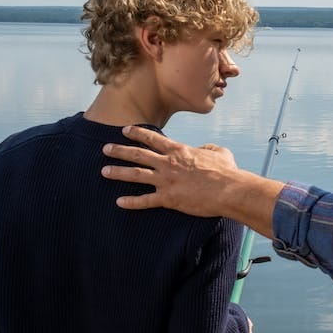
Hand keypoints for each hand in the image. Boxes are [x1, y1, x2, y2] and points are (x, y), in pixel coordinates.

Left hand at [101, 126, 238, 216]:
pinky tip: (119, 202)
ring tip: (104, 171)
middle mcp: (168, 163)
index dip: (137, 133)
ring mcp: (166, 181)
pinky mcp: (168, 199)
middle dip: (119, 150)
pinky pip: (145, 200)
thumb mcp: (220, 152)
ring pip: (136, 175)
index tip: (124, 130)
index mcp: (179, 151)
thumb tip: (205, 149)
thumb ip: (209, 148)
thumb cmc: (227, 171)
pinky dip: (131, 202)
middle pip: (138, 154)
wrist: (228, 190)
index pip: (152, 138)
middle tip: (105, 149)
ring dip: (118, 172)